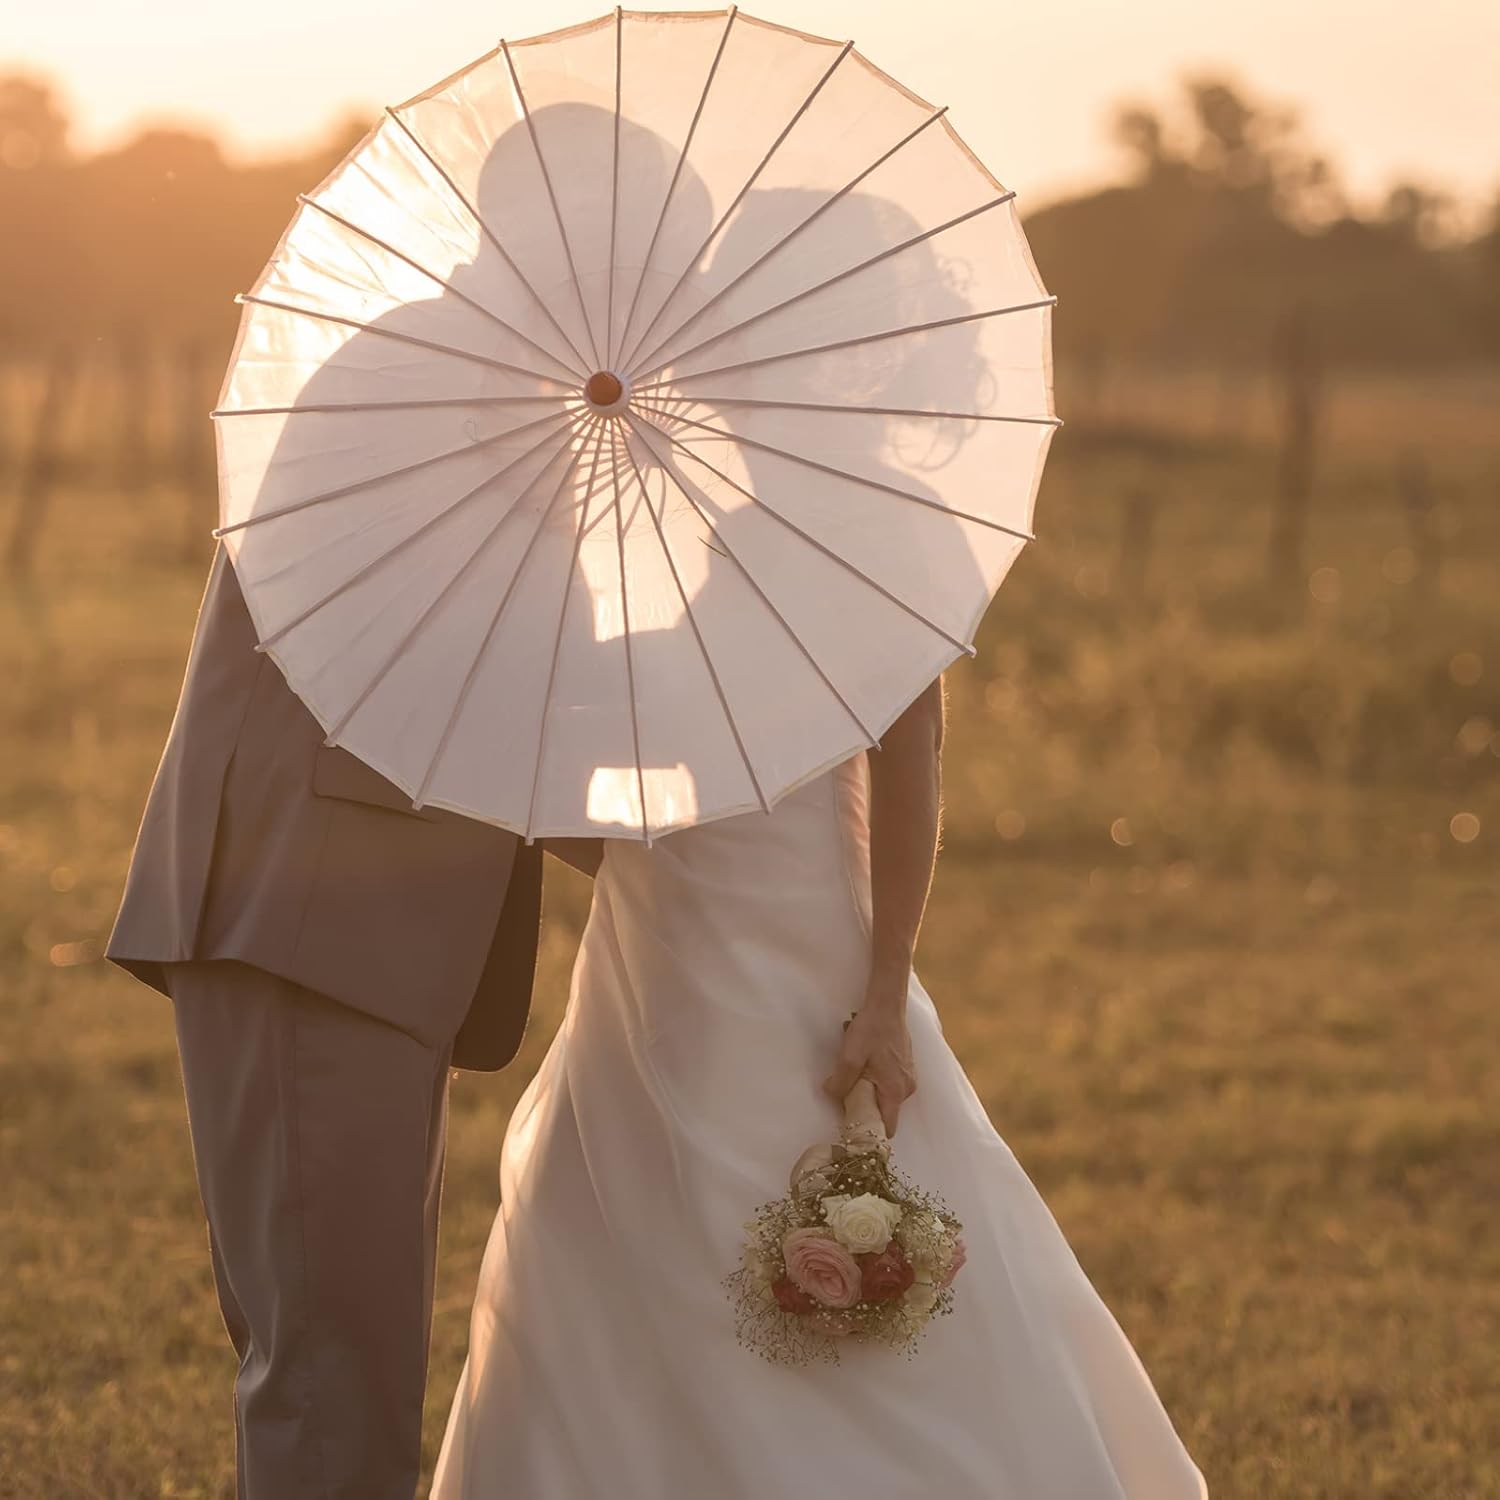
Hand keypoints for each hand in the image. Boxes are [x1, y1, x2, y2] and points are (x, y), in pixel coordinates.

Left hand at [822, 997, 915, 1136]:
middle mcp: (906, 1089)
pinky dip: (877, 1081)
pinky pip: (890, 1085)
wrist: (886, 1006)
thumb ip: (840, 1082)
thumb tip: (831, 1095)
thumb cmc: (871, 1030)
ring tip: (857, 1074)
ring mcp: (908, 1078)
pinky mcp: (905, 1068)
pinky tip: (866, 1064)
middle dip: (867, 1108)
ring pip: (886, 1098)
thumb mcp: (849, 1057)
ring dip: (870, 1092)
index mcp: (895, 1091)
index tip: (853, 1124)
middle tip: (848, 1095)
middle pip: (886, 1113)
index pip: (887, 1128)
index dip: (870, 1130)